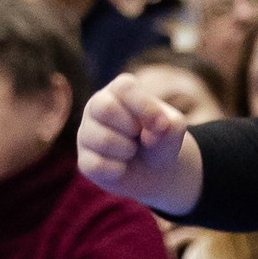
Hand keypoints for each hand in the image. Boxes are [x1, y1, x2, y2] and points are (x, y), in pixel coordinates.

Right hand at [76, 73, 205, 217]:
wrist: (154, 171)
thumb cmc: (160, 139)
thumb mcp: (173, 128)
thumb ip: (169, 124)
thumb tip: (151, 133)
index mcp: (119, 90)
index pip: (124, 87)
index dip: (144, 106)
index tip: (161, 123)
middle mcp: (96, 106)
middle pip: (105, 108)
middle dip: (131, 127)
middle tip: (139, 135)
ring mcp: (86, 133)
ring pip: (102, 139)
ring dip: (127, 150)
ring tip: (131, 150)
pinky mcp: (84, 160)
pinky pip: (96, 165)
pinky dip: (117, 170)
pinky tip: (122, 167)